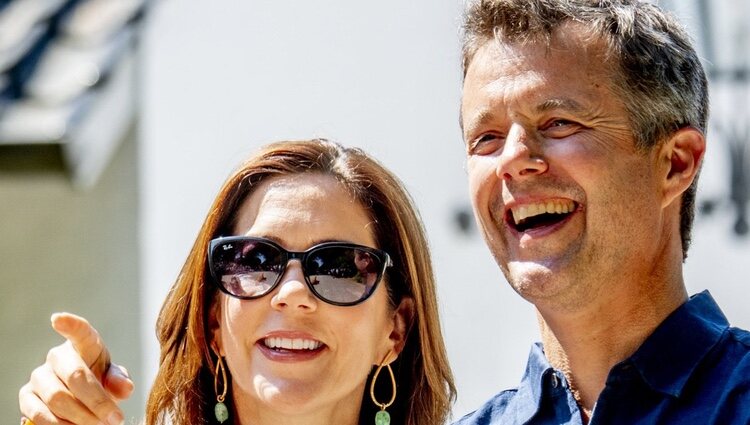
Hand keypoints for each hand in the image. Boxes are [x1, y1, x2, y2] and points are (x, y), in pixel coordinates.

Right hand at [18, 313, 133, 424]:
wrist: (80, 400)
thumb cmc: (100, 382)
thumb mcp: (114, 379)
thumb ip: (119, 381)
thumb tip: (125, 388)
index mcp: (85, 346)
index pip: (79, 332)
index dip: (69, 324)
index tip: (58, 319)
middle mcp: (58, 356)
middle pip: (75, 376)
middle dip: (97, 401)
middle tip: (114, 419)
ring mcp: (39, 376)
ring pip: (58, 398)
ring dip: (81, 417)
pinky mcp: (26, 396)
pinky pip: (40, 414)